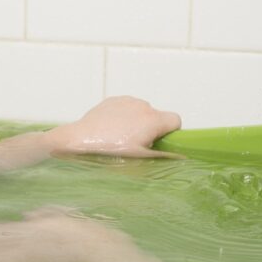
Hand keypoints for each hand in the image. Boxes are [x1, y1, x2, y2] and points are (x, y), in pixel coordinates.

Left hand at [47, 96, 180, 158]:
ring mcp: (126, 101)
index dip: (170, 133)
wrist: (79, 142)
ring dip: (136, 122)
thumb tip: (181, 156)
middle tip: (135, 145)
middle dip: (150, 129)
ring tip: (120, 138)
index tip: (158, 143)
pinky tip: (110, 130)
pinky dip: (123, 116)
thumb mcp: (141, 162)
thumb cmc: (110, 154)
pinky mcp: (112, 100)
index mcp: (152, 120)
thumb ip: (164, 157)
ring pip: (140, 111)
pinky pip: (126, 107)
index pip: (175, 120)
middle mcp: (142, 106)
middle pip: (156, 116)